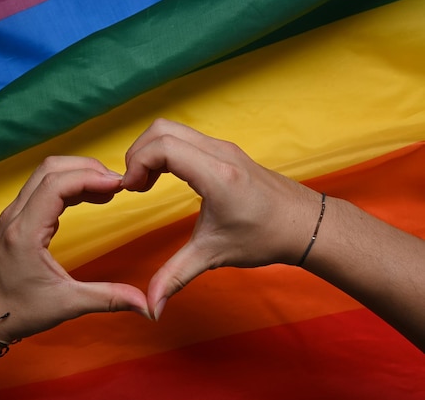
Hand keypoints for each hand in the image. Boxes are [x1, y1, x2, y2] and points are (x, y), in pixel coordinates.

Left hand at [0, 156, 148, 342]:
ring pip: (45, 174)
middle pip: (51, 169)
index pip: (56, 185)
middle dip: (87, 169)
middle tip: (117, 184)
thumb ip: (108, 299)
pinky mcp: (16, 218)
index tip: (119, 185)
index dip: (90, 177)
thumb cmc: (16, 311)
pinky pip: (42, 187)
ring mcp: (13, 214)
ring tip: (108, 190)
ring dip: (77, 174)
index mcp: (25, 232)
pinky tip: (88, 197)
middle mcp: (15, 215)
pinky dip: (67, 184)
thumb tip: (145, 304)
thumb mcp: (66, 306)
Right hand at [122, 119, 322, 318]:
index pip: (164, 146)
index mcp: (216, 175)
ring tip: (146, 184)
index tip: (130, 190)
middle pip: (162, 129)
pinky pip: (185, 138)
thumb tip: (150, 307)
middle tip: (134, 185)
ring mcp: (224, 148)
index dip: (137, 163)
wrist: (305, 225)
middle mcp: (219, 153)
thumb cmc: (265, 237)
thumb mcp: (214, 256)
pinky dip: (166, 151)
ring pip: (173, 130)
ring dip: (151, 151)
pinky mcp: (225, 151)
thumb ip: (176, 277)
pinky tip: (165, 178)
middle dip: (138, 153)